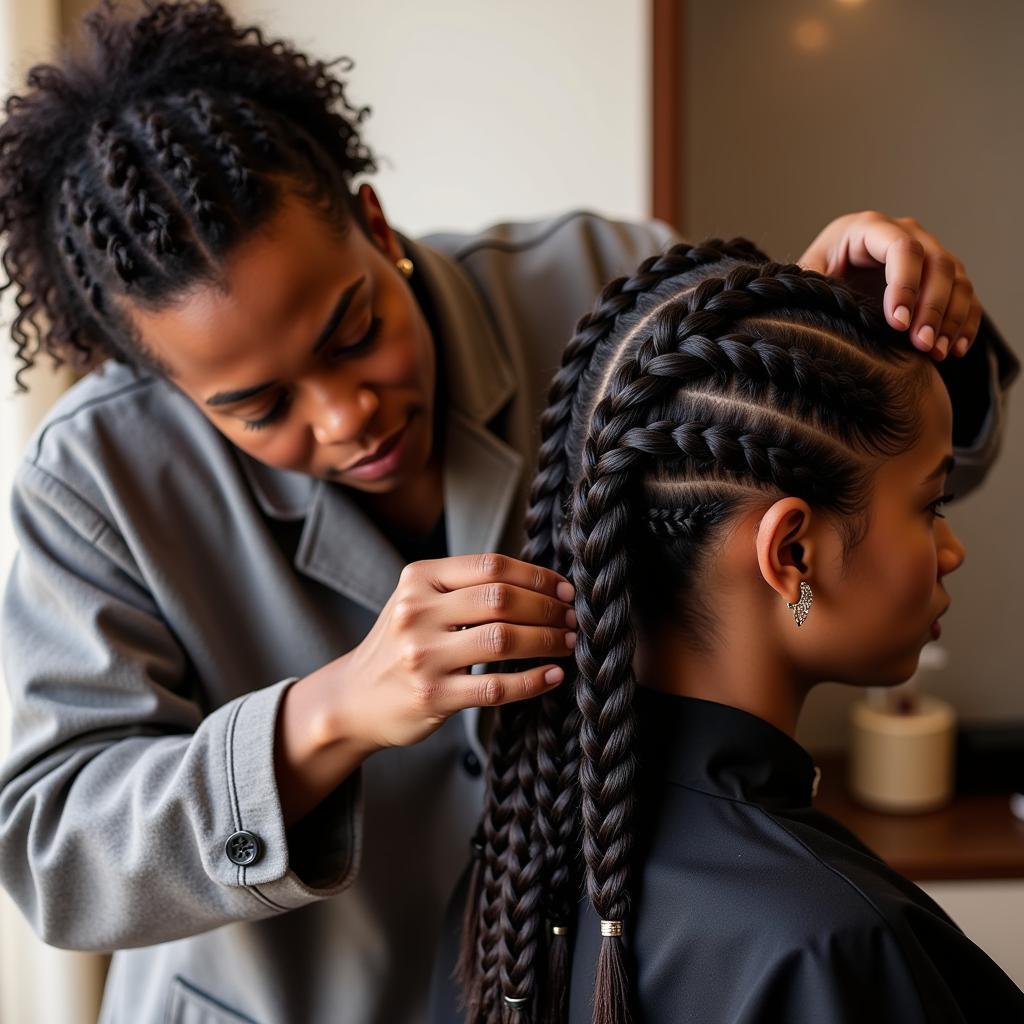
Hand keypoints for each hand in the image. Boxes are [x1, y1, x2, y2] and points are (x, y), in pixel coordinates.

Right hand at [336, 553, 575, 750]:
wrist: (353, 699)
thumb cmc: (400, 645)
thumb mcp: (417, 601)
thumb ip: (464, 587)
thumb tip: (539, 583)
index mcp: (418, 578)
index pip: (491, 566)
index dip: (537, 576)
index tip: (564, 589)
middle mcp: (416, 612)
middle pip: (501, 599)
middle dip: (548, 607)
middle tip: (572, 617)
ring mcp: (423, 656)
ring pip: (503, 640)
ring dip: (547, 640)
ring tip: (567, 642)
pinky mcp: (433, 696)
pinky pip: (497, 687)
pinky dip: (533, 680)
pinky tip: (552, 675)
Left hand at [798, 212, 980, 360]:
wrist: (827, 291)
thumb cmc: (813, 283)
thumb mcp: (806, 282)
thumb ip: (814, 286)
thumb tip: (829, 301)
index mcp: (868, 228)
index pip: (901, 248)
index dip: (905, 284)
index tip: (897, 323)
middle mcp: (905, 233)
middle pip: (937, 263)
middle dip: (931, 307)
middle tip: (920, 344)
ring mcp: (929, 253)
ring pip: (957, 280)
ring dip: (951, 318)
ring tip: (936, 352)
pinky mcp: (942, 278)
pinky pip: (967, 297)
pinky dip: (964, 323)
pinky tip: (955, 349)